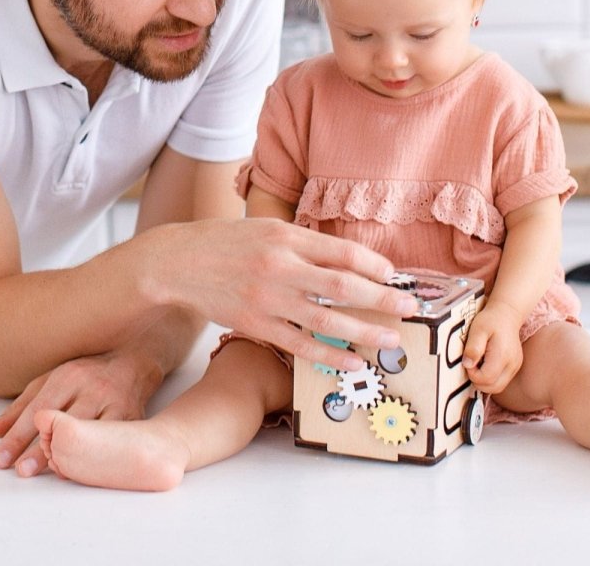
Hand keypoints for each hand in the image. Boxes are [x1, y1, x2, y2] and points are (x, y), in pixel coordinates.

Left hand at [0, 346, 160, 477]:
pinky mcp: (131, 418)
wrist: (135, 360)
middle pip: (62, 422)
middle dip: (40, 449)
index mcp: (67, 377)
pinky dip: (94, 457)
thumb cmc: (86, 373)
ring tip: (49, 472)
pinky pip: (110, 441)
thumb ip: (20, 407)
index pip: (37, 409)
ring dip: (68, 455)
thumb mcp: (51, 381)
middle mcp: (90, 388)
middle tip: (20, 471)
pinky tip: (80, 470)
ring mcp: (113, 403)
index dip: (18, 436)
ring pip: (87, 433)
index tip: (0, 459)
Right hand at [150, 218, 419, 371]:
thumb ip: (304, 243)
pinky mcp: (255, 325)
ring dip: (365, 332)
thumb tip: (348, 261)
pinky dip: (330, 356)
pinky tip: (352, 362)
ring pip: (327, 321)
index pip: (343, 252)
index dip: (374, 265)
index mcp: (286, 237)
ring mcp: (268, 299)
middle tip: (409, 307)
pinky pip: (300, 345)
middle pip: (343, 286)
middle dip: (383, 299)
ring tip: (391, 340)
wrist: (180, 262)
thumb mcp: (267, 229)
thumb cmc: (228, 243)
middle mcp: (280, 267)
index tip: (394, 276)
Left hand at [461, 301, 524, 395]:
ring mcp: (515, 367)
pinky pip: (501, 381)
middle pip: (493, 387)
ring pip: (498, 387)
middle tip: (471, 364)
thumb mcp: (478, 329)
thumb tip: (467, 365)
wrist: (507, 314)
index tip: (467, 361)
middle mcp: (512, 364)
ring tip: (478, 363)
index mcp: (503, 355)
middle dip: (478, 381)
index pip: (486, 379)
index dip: (473, 374)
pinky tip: (485, 364)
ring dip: (484, 381)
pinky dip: (491, 378)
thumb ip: (473, 347)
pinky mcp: (515, 367)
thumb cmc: (491, 320)